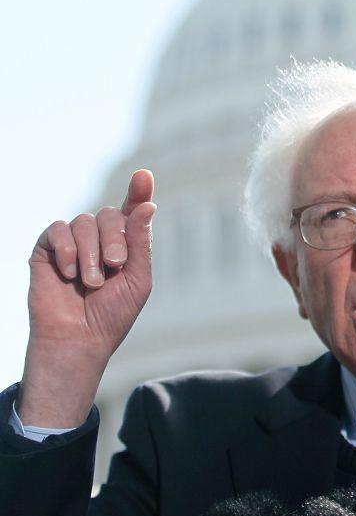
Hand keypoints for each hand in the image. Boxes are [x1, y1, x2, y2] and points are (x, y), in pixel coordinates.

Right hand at [17, 170, 155, 427]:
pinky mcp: (47, 249)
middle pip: (109, 214)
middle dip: (115, 239)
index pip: (132, 211)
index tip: (144, 175)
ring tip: (91, 283)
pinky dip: (67, 250)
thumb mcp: (138, 279)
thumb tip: (148, 204)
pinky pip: (57, 230)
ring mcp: (72, 243)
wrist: (79, 339)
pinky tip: (69, 274)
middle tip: (116, 266)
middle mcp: (100, 240)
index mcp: (125, 246)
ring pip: (84, 221)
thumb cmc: (112, 315)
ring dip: (91, 253)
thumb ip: (141, 242)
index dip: (138, 192)